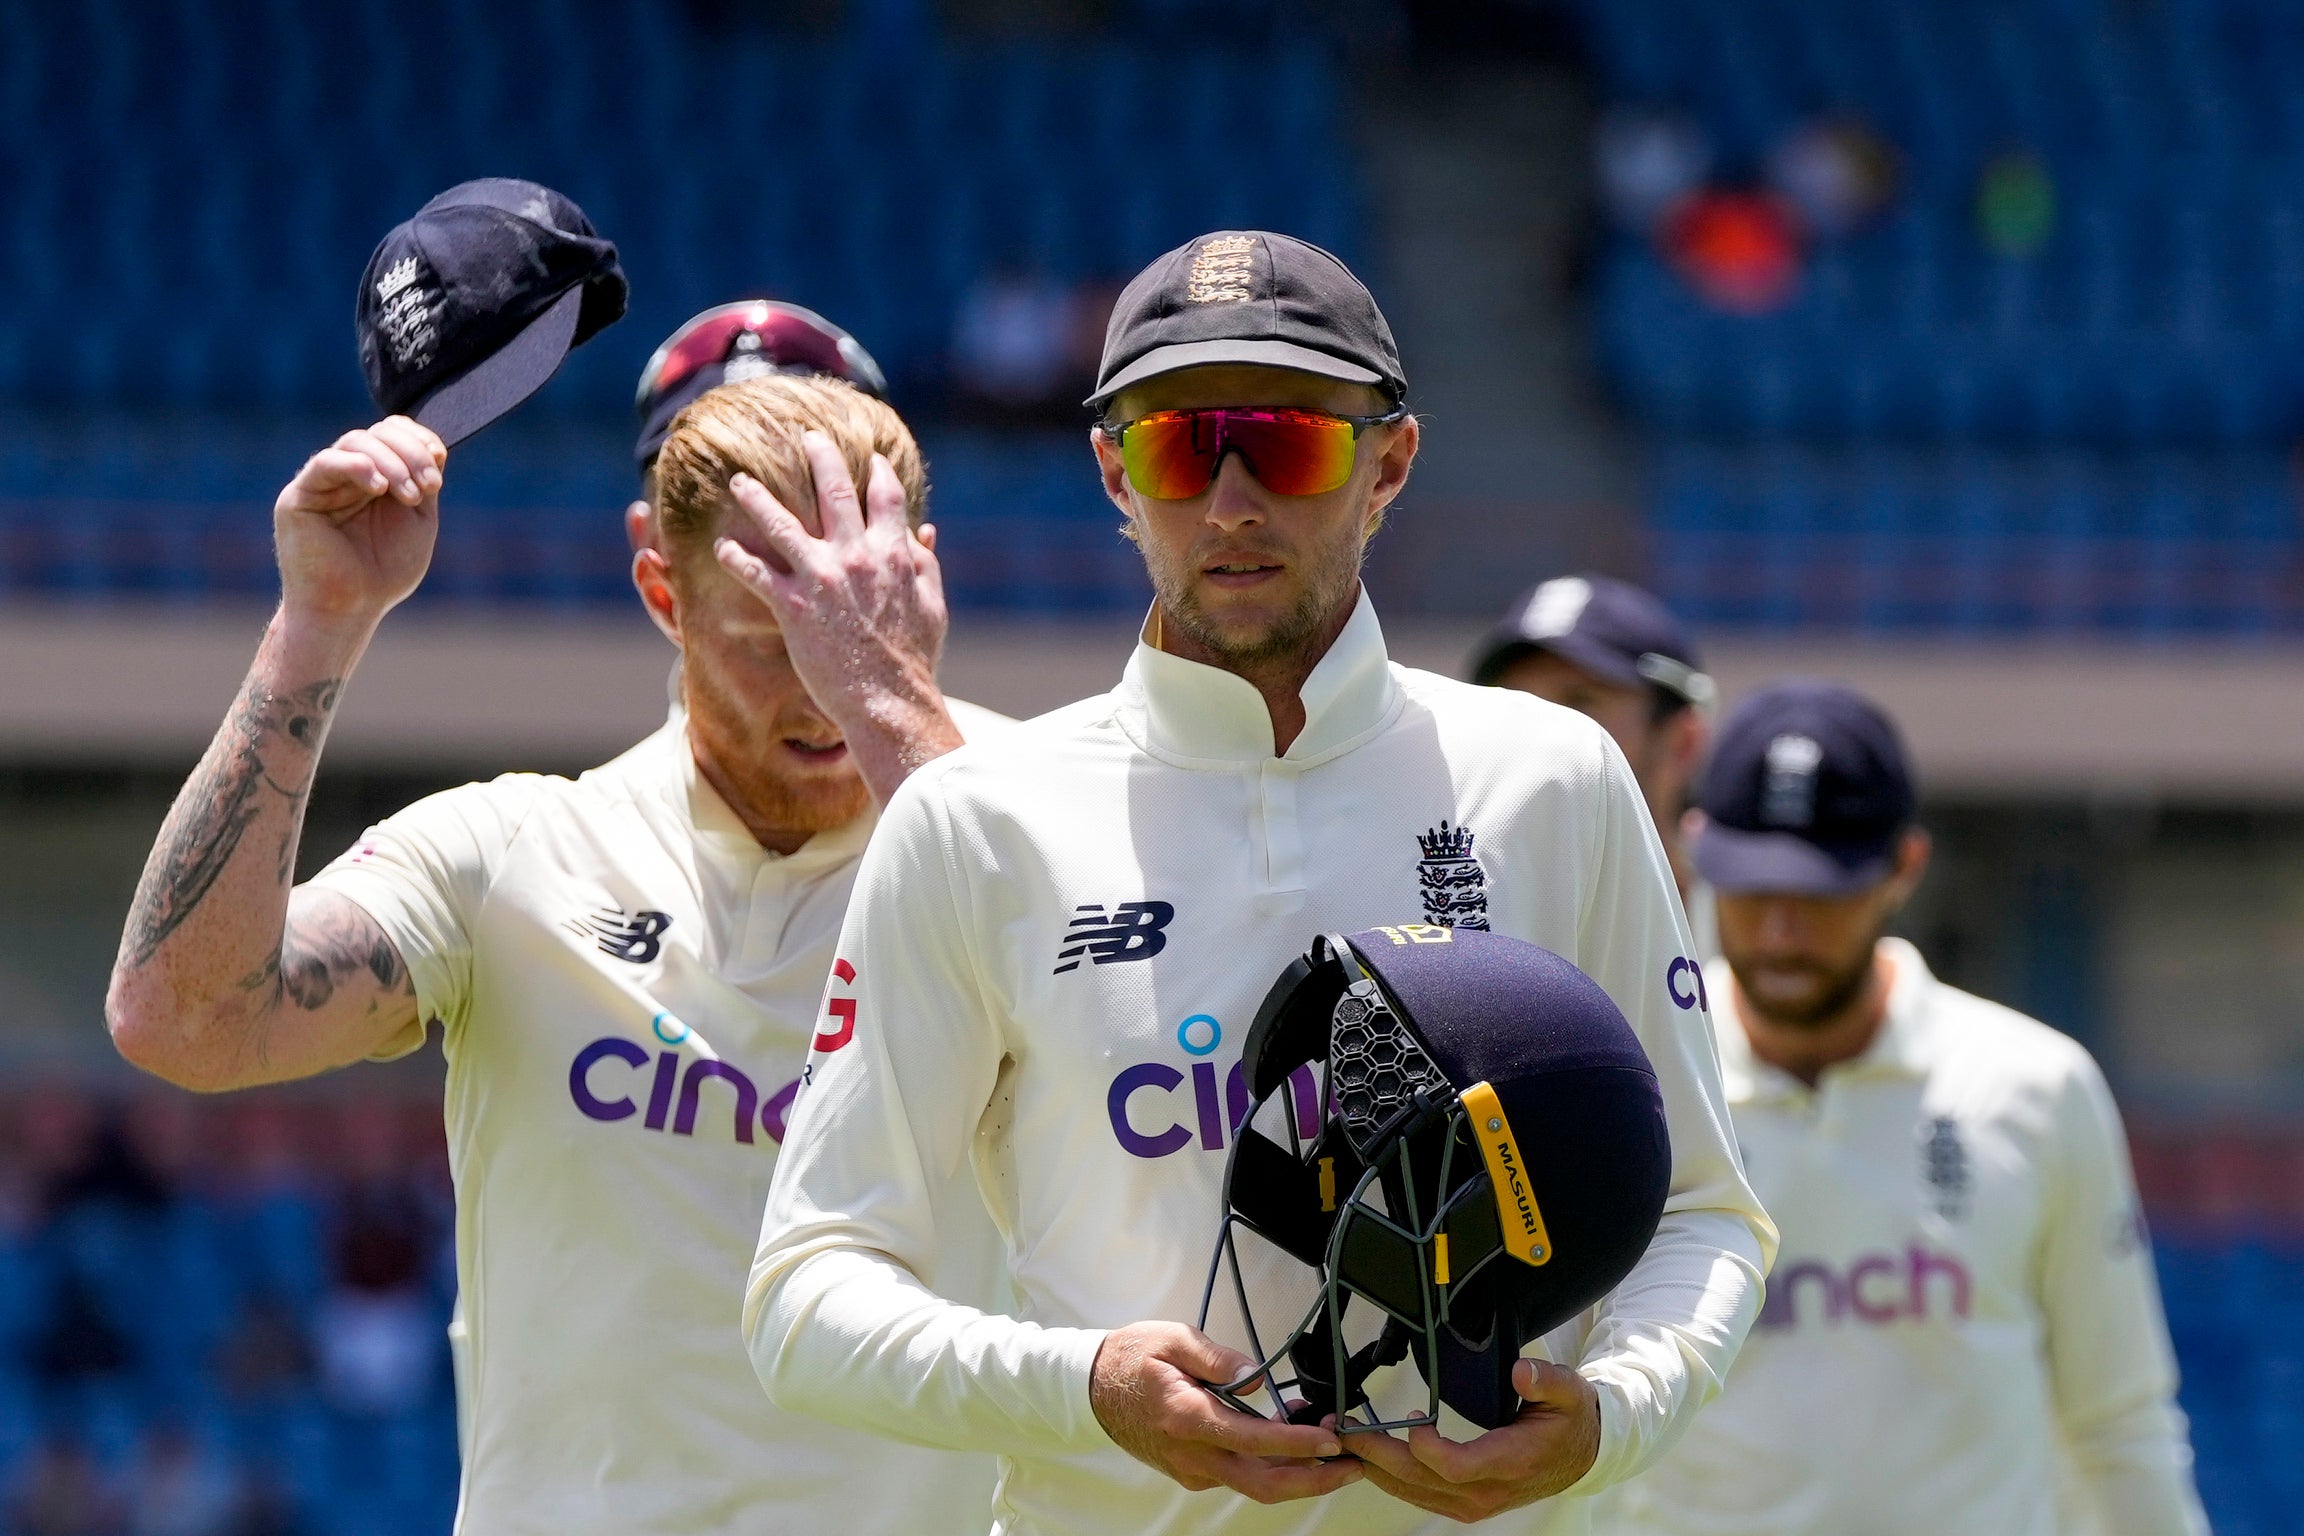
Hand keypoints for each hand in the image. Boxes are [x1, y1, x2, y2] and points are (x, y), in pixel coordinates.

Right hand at [274, 417, 444, 628]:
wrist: (350, 608)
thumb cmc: (383, 571)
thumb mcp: (416, 519)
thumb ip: (422, 481)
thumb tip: (433, 445)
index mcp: (376, 477)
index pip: (393, 434)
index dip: (418, 438)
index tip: (439, 462)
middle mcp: (348, 474)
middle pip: (378, 434)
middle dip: (410, 453)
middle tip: (428, 487)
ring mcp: (322, 483)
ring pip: (355, 442)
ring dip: (391, 463)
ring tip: (409, 495)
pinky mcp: (299, 496)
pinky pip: (325, 463)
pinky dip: (357, 466)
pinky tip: (378, 488)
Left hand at [712, 431, 962, 797]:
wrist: (890, 702)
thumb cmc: (914, 659)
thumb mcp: (932, 605)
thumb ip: (925, 563)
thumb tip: (926, 532)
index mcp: (894, 553)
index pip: (885, 497)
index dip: (878, 472)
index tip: (871, 458)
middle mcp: (856, 555)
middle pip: (833, 490)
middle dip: (819, 457)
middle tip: (806, 436)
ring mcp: (822, 578)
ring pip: (781, 523)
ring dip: (757, 498)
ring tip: (739, 481)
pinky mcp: (793, 607)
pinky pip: (756, 573)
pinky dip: (737, 558)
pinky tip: (721, 548)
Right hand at [1089, 1321, 1363, 1504]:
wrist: (1091, 1389)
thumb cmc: (1130, 1359)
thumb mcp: (1173, 1339)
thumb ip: (1219, 1357)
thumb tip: (1257, 1378)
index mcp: (1187, 1417)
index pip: (1255, 1440)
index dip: (1298, 1443)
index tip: (1331, 1439)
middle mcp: (1192, 1453)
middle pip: (1263, 1483)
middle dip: (1315, 1479)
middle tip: (1352, 1465)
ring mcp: (1192, 1468)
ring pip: (1255, 1484)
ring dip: (1298, 1473)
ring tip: (1333, 1449)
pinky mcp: (1193, 1471)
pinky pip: (1239, 1476)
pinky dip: (1272, 1465)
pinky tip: (1292, 1442)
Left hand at [1348, 1358, 1600, 1522]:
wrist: (1582, 1456)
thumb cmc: (1569, 1420)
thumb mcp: (1568, 1391)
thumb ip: (1546, 1380)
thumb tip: (1521, 1371)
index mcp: (1511, 1461)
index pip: (1458, 1467)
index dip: (1428, 1448)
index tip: (1411, 1419)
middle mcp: (1487, 1490)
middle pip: (1422, 1480)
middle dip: (1377, 1454)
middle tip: (1342, 1429)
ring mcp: (1474, 1502)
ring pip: (1413, 1492)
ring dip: (1375, 1467)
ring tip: (1342, 1440)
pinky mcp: (1466, 1503)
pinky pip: (1419, 1496)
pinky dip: (1390, 1478)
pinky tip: (1368, 1458)